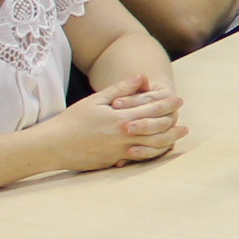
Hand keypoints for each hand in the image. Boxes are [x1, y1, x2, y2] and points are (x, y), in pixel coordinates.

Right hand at [46, 79, 185, 171]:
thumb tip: (141, 77)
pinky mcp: (114, 161)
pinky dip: (153, 153)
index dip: (167, 104)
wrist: (54, 145)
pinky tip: (159, 150)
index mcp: (121, 118)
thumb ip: (120, 89)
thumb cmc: (73, 120)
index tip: (179, 100)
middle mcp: (124, 136)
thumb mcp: (96, 100)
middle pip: (157, 129)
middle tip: (185, 121)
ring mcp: (120, 151)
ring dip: (168, 140)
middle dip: (173, 123)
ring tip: (178, 135)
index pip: (152, 109)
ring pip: (152, 146)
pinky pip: (140, 158)